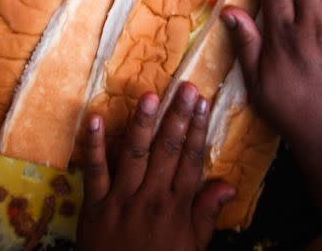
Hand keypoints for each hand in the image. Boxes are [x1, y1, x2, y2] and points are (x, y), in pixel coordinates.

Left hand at [77, 82, 234, 250]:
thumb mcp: (192, 247)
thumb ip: (207, 214)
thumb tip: (228, 186)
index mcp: (177, 207)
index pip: (190, 160)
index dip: (197, 129)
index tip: (202, 102)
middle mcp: (152, 198)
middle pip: (167, 151)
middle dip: (177, 117)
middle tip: (184, 87)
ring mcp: (122, 200)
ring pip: (134, 154)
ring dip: (142, 123)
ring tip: (150, 96)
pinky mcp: (95, 206)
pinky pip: (94, 171)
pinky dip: (93, 145)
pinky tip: (94, 118)